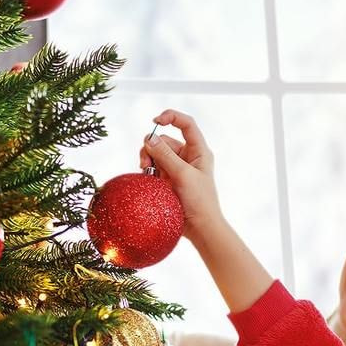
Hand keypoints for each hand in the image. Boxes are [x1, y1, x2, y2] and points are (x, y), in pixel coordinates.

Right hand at [139, 109, 273, 312]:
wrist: (200, 229)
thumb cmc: (199, 202)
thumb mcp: (182, 175)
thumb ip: (165, 155)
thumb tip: (149, 138)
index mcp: (199, 151)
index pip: (186, 124)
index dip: (171, 117)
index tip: (155, 121)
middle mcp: (188, 157)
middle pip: (164, 140)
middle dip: (152, 147)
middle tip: (146, 163)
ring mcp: (177, 169)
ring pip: (155, 154)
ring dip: (148, 159)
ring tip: (145, 171)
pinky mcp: (167, 180)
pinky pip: (153, 168)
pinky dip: (148, 171)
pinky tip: (146, 179)